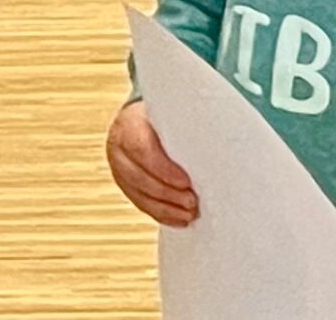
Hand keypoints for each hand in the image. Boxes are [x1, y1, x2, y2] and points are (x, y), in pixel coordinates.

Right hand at [107, 102, 196, 226]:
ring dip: (167, 208)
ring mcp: (119, 169)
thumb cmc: (161, 120)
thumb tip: (217, 145)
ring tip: (191, 214)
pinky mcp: (125, 186)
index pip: (141, 149)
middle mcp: (118, 148)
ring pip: (139, 194)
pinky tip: (180, 219)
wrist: (139, 121)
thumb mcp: (169, 116)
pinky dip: (162, 214)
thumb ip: (184, 130)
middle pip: (139, 177)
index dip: (163, 169)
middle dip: (168, 193)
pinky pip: (141, 204)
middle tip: (193, 202)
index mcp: (128, 125)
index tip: (187, 181)